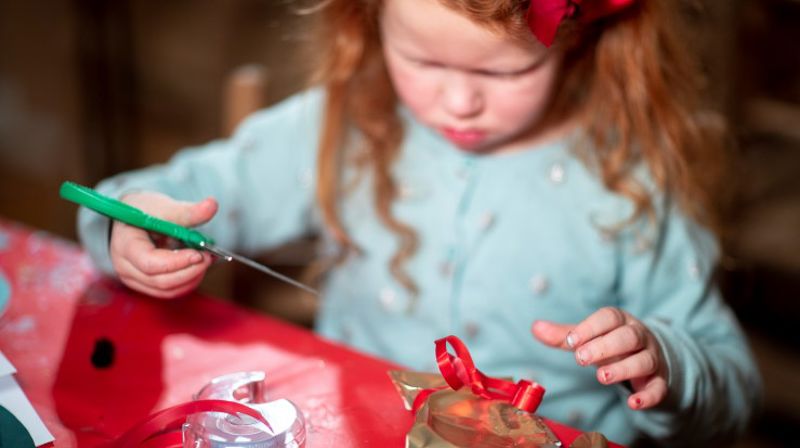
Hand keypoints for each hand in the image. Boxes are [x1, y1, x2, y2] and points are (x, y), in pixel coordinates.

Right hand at [109, 191, 217, 298]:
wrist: (134, 219)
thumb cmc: (145, 210)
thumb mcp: (164, 206)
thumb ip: (188, 210)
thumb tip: (212, 204)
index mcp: (125, 245)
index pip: (150, 263)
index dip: (177, 262)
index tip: (199, 254)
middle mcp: (125, 267)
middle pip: (161, 281)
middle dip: (190, 271)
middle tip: (210, 256)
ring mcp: (134, 279)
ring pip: (168, 290)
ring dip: (192, 277)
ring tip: (206, 259)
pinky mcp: (145, 285)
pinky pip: (170, 291)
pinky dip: (188, 281)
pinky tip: (198, 266)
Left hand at [531, 307, 667, 409]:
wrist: (652, 356)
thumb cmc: (612, 344)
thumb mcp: (590, 337)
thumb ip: (564, 335)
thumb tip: (535, 327)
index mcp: (620, 322)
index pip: (609, 317)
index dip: (590, 327)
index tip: (572, 340)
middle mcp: (639, 337)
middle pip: (628, 336)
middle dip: (604, 346)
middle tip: (580, 359)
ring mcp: (652, 358)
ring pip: (644, 360)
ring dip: (623, 368)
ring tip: (601, 377)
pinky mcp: (660, 380)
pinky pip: (659, 387)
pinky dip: (648, 396)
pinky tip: (633, 403)